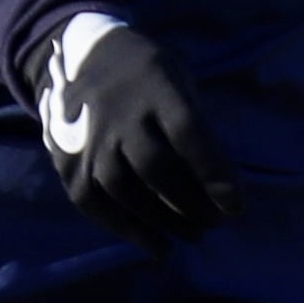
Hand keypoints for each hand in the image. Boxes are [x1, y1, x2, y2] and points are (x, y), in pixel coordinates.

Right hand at [27, 12, 238, 250]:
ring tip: (193, 234)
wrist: (83, 56)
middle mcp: (118, 112)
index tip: (235, 206)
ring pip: (124, 190)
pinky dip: (128, 230)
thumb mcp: (179, 82)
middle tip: (214, 222)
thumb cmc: (149, 77)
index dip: (212, 172)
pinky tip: (158, 246)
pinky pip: (94, 202)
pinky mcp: (67, 160)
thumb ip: (196, 129)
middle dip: (190, 203)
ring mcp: (88, 137)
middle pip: (155, 167)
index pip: (186, 131)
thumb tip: (220, 189)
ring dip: (163, 221)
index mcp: (155, 85)